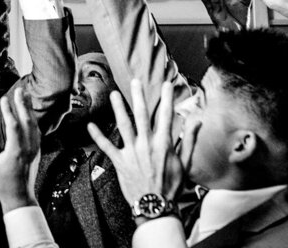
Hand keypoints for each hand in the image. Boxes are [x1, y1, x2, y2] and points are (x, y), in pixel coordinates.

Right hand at [0, 87, 40, 211]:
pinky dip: (33, 120)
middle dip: (23, 104)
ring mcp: (34, 149)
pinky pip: (37, 132)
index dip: (9, 112)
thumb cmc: (3, 184)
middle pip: (27, 121)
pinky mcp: (37, 152)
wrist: (20, 198)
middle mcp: (28, 148)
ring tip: (25, 96)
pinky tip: (30, 114)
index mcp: (16, 151)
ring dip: (29, 110)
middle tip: (19, 90)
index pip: (14, 126)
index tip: (4, 99)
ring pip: (34, 125)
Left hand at [88, 79, 197, 210]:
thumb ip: (189, 141)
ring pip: (123, 125)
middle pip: (141, 115)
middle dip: (138, 96)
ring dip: (118, 109)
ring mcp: (132, 152)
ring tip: (114, 94)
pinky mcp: (120, 161)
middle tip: (135, 81)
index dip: (167, 98)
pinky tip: (90, 125)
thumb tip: (196, 122)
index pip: (166, 115)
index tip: (167, 84)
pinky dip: (98, 136)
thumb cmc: (171, 186)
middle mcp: (146, 144)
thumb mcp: (184, 163)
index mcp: (163, 143)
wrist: (155, 206)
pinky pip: (107, 146)